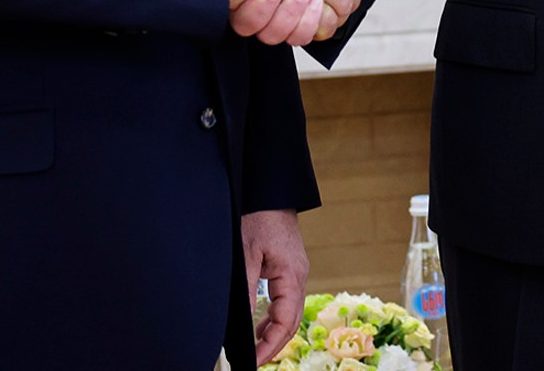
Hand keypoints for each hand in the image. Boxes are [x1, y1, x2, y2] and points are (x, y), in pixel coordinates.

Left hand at [243, 208, 309, 363]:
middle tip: (253, 362)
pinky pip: (286, 301)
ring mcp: (297, 273)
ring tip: (254, 350)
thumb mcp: (247, 255)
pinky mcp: (289, 268)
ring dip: (274, 333)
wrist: (271, 190)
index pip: (286, 323)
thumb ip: (247, 292)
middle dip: (273, 346)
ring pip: (290, 313)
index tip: (252, 361)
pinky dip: (274, 317)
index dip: (269, 346)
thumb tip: (243, 326)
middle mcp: (299, 277)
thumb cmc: (259, 216)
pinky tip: (260, 326)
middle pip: (292, 323)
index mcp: (292, 276)